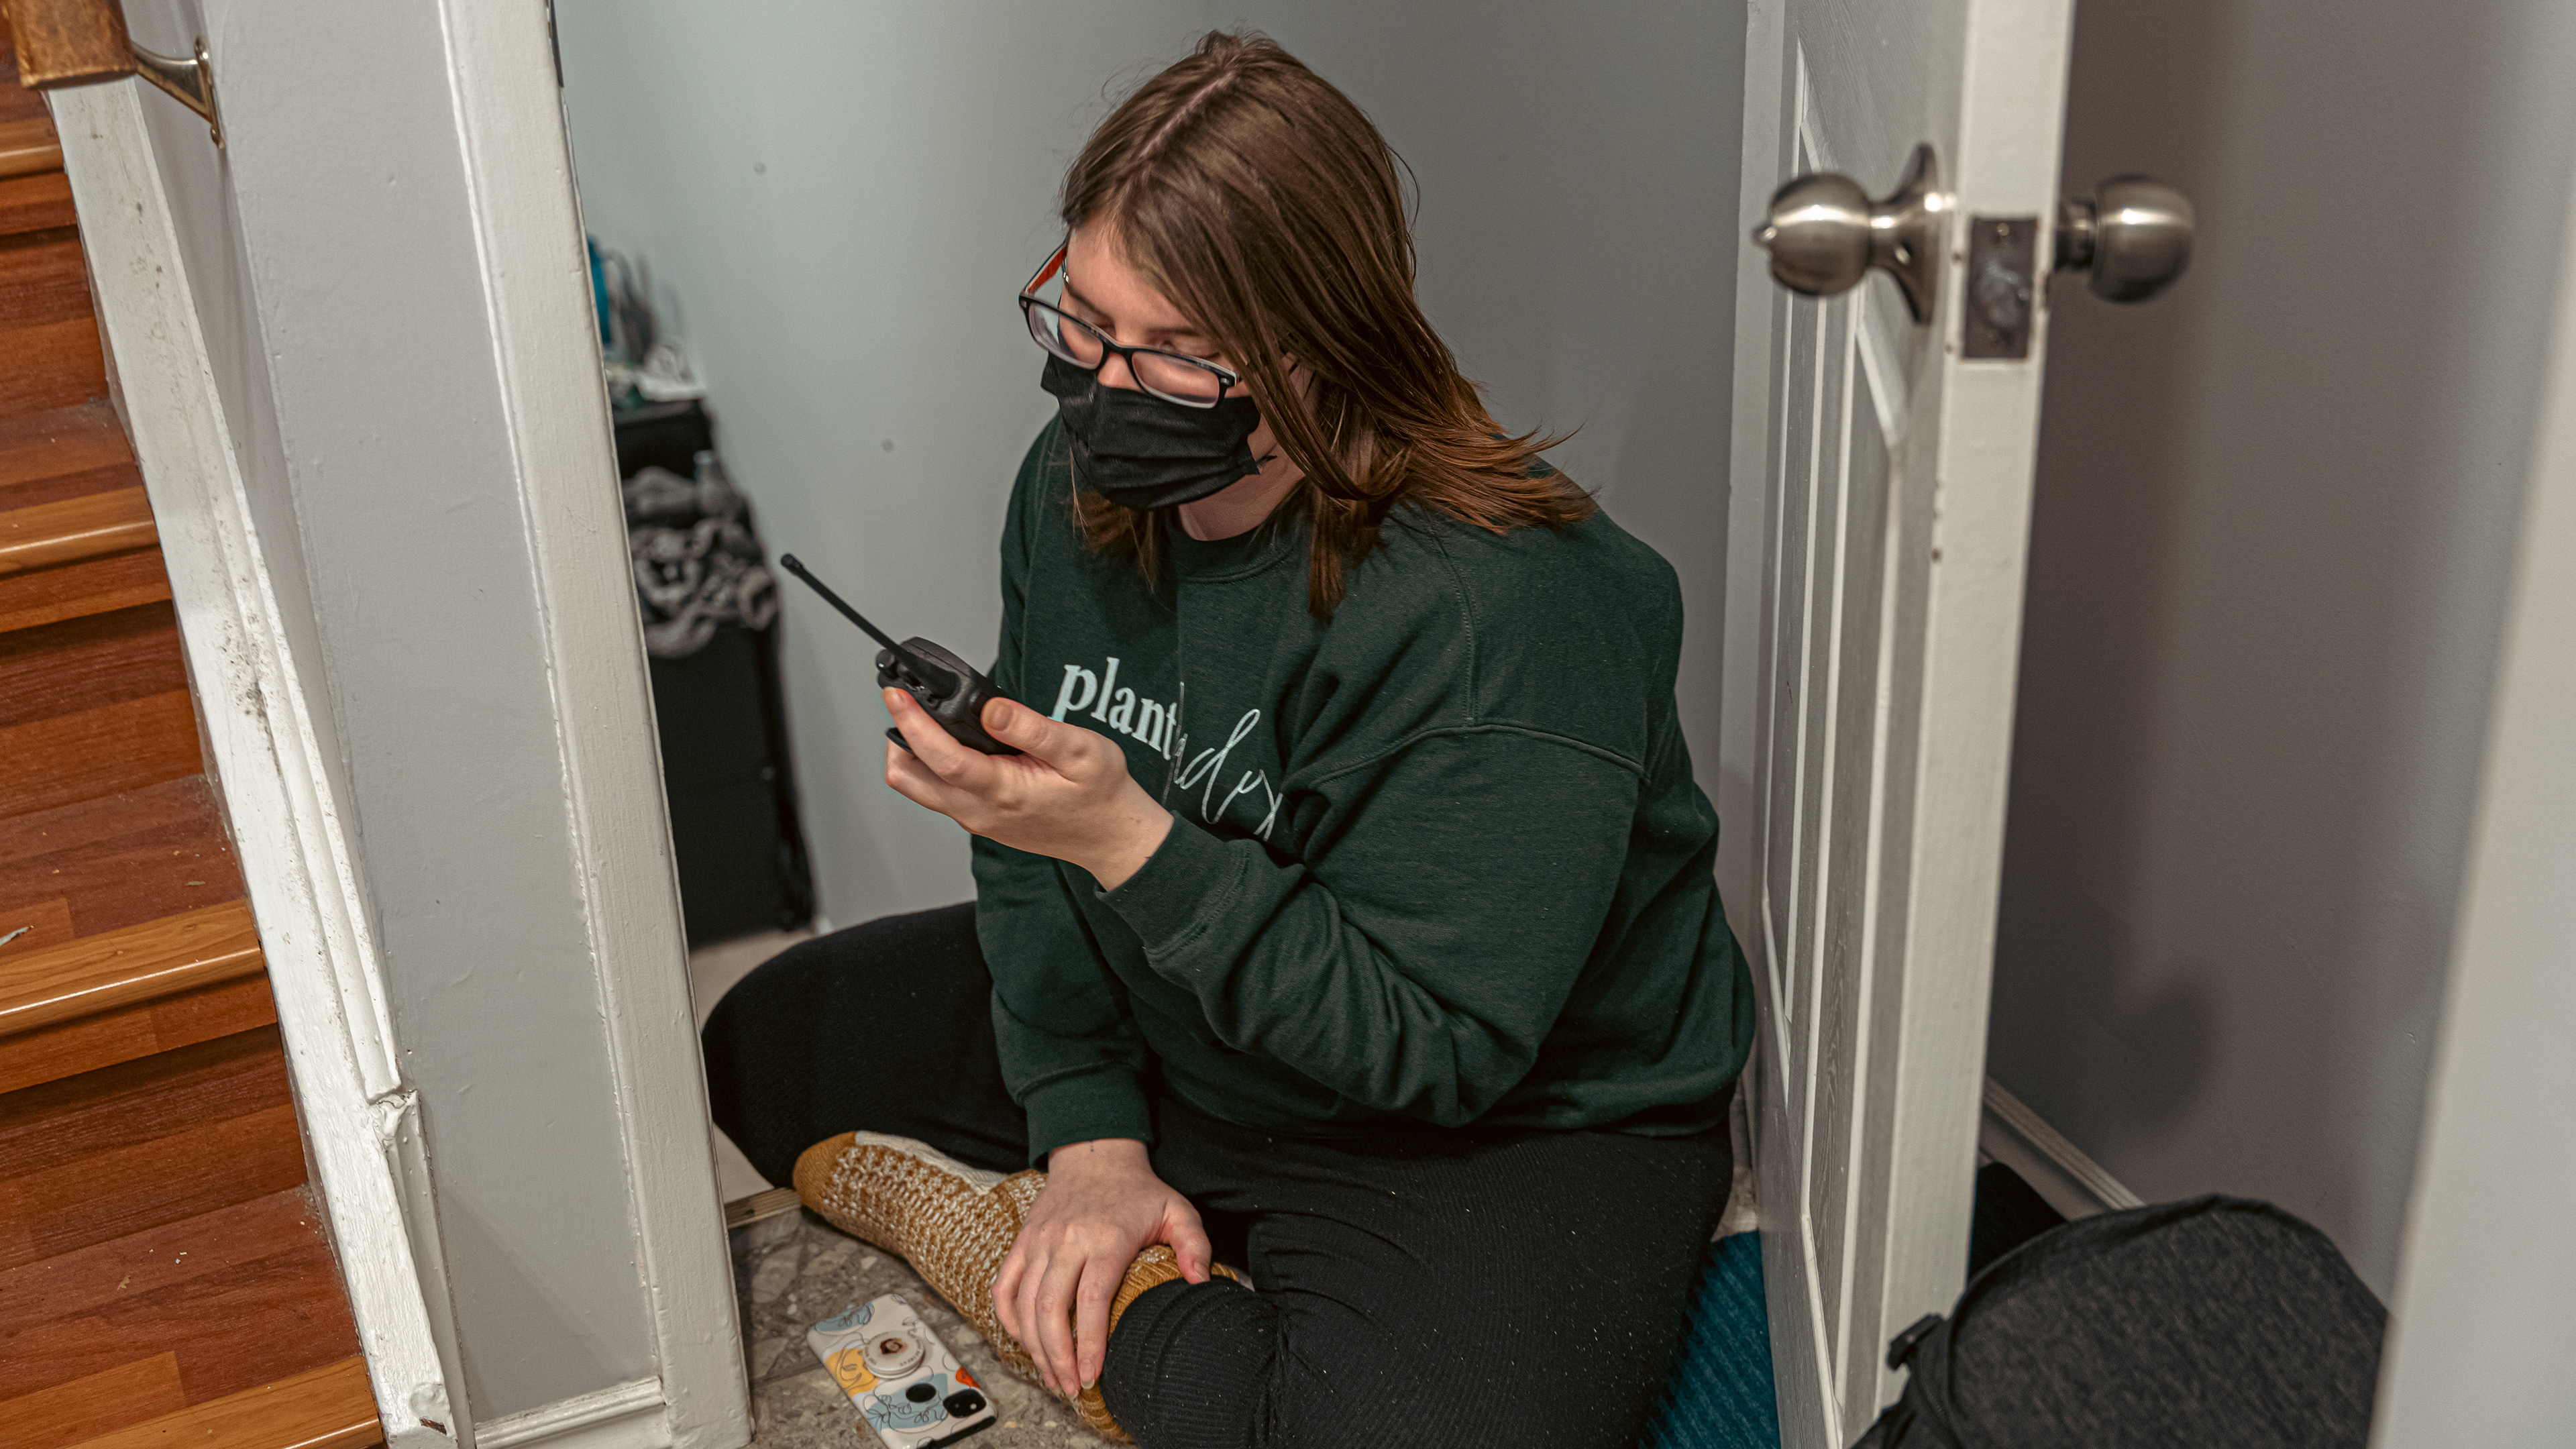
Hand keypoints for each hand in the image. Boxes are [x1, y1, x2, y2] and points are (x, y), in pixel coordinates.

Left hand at [882, 689, 1172, 888]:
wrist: (1110, 836)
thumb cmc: (1100, 794)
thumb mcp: (1080, 750)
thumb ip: (1032, 728)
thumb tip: (992, 708)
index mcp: (1001, 792)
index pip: (941, 758)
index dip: (912, 724)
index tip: (896, 696)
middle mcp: (978, 811)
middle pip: (910, 779)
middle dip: (898, 738)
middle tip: (906, 704)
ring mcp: (975, 819)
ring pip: (919, 788)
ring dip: (911, 753)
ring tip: (925, 719)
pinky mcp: (979, 819)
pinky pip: (938, 794)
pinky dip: (930, 766)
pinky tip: (952, 743)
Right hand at [993, 1138, 1211, 1396]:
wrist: (1094, 1154)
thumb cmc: (1138, 1190)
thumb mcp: (1177, 1210)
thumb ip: (1194, 1246)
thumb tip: (1200, 1283)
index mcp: (1106, 1238)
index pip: (1091, 1300)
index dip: (1090, 1343)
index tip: (1094, 1375)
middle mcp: (1066, 1241)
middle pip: (1051, 1309)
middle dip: (1059, 1357)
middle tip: (1072, 1387)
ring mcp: (1038, 1242)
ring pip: (1025, 1305)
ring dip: (1035, 1348)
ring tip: (1054, 1377)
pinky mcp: (1021, 1243)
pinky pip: (1004, 1289)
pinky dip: (1009, 1321)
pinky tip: (1025, 1343)